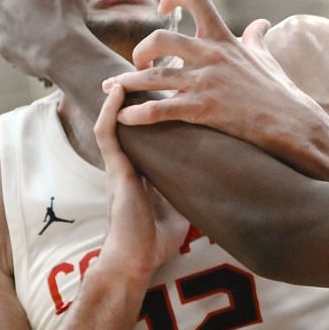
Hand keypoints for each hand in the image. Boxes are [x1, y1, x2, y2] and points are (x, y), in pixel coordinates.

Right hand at [94, 82, 192, 282]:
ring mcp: (119, 165)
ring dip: (123, 94)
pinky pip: (107, 134)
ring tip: (133, 69)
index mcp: (144, 169)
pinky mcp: (114, 170)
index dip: (158, 108)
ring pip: (116, 120)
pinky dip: (111, 111)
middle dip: (141, 93)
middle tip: (156, 67)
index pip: (150, 131)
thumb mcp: (182, 207)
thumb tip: (221, 181)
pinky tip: (118, 91)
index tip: (174, 87)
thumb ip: (193, 189)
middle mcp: (129, 162)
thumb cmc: (156, 242)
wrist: (134, 262)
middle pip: (133, 119)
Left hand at [109, 0, 328, 164]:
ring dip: (127, 82)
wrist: (290, 122)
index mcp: (223, 38)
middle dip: (141, 49)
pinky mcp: (201, 109)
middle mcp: (210, 55)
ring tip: (112, 89)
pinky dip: (137, 114)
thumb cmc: (279, 91)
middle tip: (136, 63)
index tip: (161, 6)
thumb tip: (261, 23)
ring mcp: (204, 82)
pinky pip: (160, 109)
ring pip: (153, 75)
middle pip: (161, 37)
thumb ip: (256, 38)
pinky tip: (124, 119)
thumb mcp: (266, 57)